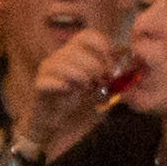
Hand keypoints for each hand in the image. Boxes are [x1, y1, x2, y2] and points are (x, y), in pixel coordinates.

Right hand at [18, 27, 121, 154]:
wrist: (58, 129)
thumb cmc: (81, 107)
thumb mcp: (105, 90)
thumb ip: (114, 76)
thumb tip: (127, 59)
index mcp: (77, 53)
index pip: (89, 36)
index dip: (104, 48)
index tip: (113, 69)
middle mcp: (61, 57)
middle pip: (78, 49)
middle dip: (95, 66)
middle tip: (102, 83)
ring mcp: (48, 70)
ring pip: (63, 63)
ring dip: (81, 76)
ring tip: (87, 89)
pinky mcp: (39, 86)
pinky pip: (48, 80)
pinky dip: (62, 86)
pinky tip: (70, 92)